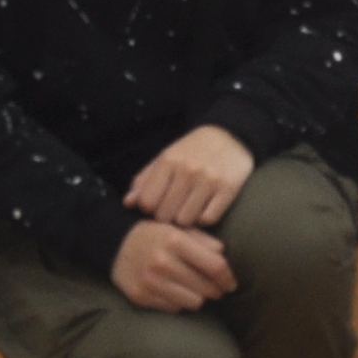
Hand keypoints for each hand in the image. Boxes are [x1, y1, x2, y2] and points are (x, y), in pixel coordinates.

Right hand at [108, 218, 234, 312]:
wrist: (114, 244)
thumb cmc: (154, 236)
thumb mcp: (178, 228)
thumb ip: (203, 240)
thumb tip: (224, 256)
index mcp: (174, 240)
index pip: (215, 266)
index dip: (228, 278)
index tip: (230, 283)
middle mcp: (162, 261)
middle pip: (207, 288)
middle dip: (215, 290)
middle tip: (213, 288)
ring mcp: (150, 281)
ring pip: (194, 303)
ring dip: (197, 297)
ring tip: (192, 289)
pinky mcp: (141, 297)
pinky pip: (175, 309)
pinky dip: (177, 302)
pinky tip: (172, 291)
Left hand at [123, 124, 254, 228]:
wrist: (229, 136)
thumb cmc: (191, 152)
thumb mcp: (165, 159)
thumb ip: (145, 181)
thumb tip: (127, 203)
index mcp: (168, 161)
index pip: (147, 202)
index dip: (149, 209)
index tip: (157, 206)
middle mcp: (187, 170)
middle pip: (165, 215)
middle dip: (167, 217)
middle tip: (173, 211)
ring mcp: (209, 180)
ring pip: (186, 220)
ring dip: (186, 220)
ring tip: (188, 210)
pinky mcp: (229, 189)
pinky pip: (208, 219)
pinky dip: (204, 219)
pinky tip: (204, 209)